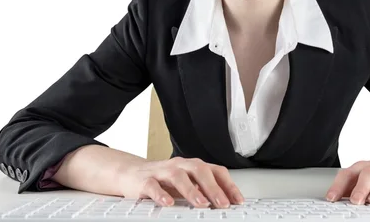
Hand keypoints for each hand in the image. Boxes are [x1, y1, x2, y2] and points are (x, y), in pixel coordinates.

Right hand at [118, 157, 243, 207]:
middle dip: (213, 187)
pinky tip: (169, 203)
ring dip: (191, 190)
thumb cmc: (163, 180)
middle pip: (199, 170)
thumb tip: (225, 202)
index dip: (228, 184)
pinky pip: (153, 185)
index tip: (237, 200)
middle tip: (222, 203)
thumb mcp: (187, 184)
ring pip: (178, 175)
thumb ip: (203, 190)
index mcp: (193, 166)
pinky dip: (162, 194)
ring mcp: (162, 171)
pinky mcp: (145, 180)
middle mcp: (180, 165)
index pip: (215, 170)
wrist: (132, 174)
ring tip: (201, 204)